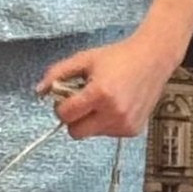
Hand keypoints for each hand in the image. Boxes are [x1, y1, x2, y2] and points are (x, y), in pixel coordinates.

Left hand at [37, 30, 179, 140]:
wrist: (153, 59)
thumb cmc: (118, 57)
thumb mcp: (85, 59)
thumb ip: (59, 73)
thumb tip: (39, 91)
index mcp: (99, 93)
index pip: (66, 115)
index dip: (61, 107)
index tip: (66, 98)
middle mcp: (112, 113)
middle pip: (76, 133)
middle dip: (74, 120)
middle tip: (82, 103)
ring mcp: (123, 125)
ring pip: (92, 134)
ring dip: (91, 121)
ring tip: (103, 100)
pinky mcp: (132, 131)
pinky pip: (107, 134)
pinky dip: (106, 123)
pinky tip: (117, 105)